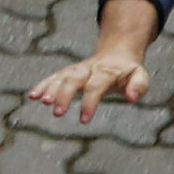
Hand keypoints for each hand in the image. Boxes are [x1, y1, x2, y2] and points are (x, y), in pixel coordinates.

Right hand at [29, 47, 149, 119]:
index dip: (90, 102)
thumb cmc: (129, 71)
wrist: (117, 53)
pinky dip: (43, 85)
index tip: (83, 120)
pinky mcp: (68, 72)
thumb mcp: (140, 76)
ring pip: (61, 76)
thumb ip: (139, 86)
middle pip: (74, 79)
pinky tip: (32, 96)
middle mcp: (88, 68)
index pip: (96, 86)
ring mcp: (77, 69)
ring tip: (40, 100)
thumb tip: (132, 98)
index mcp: (107, 71)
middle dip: (64, 94)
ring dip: (50, 88)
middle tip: (57, 113)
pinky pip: (54, 77)